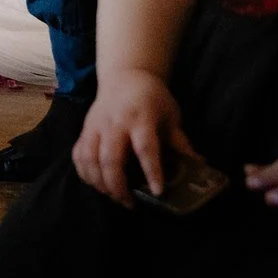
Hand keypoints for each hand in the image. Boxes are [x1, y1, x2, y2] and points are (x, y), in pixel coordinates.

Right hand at [72, 67, 197, 206]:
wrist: (125, 75)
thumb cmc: (152, 97)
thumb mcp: (171, 116)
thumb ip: (180, 142)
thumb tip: (199, 166)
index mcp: (141, 118)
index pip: (145, 147)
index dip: (151, 171)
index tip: (157, 191)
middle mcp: (115, 122)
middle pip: (111, 158)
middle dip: (118, 185)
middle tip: (129, 202)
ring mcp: (96, 126)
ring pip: (90, 159)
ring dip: (99, 182)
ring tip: (113, 196)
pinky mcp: (85, 129)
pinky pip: (78, 154)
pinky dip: (84, 172)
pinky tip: (95, 184)